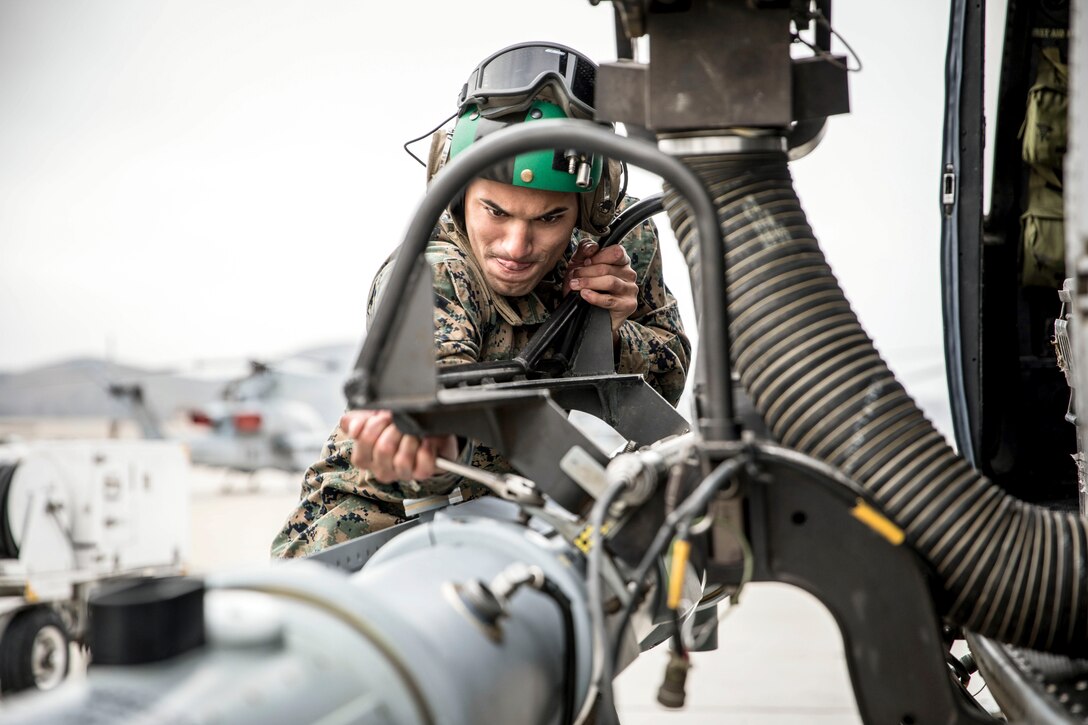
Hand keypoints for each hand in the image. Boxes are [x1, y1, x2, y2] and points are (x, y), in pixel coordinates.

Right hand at [340, 410, 457, 482]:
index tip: (383, 416)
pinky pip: (423, 463)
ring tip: (413, 431)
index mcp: (365, 457)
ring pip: (402, 460)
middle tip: (400, 421)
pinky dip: (426, 448)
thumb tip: (353, 428)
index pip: (362, 442)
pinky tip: (425, 440)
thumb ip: (356, 420)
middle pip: (383, 449)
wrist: (426, 430)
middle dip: (394, 428)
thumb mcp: (372, 418)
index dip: (374, 425)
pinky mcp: (421, 473)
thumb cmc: (397, 425)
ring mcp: (401, 473)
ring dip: (410, 438)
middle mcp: (381, 469)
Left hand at [563, 241, 638, 339]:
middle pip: (608, 268)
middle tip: (573, 276)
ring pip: (610, 282)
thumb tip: (593, 247)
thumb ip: (585, 250)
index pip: (616, 251)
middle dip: (587, 272)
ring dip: (589, 283)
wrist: (590, 314)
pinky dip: (595, 297)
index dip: (598, 256)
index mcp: (622, 261)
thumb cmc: (587, 286)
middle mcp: (629, 274)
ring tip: (575, 285)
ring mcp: (631, 289)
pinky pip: (610, 300)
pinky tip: (585, 295)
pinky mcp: (628, 305)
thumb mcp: (581, 265)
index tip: (585, 262)